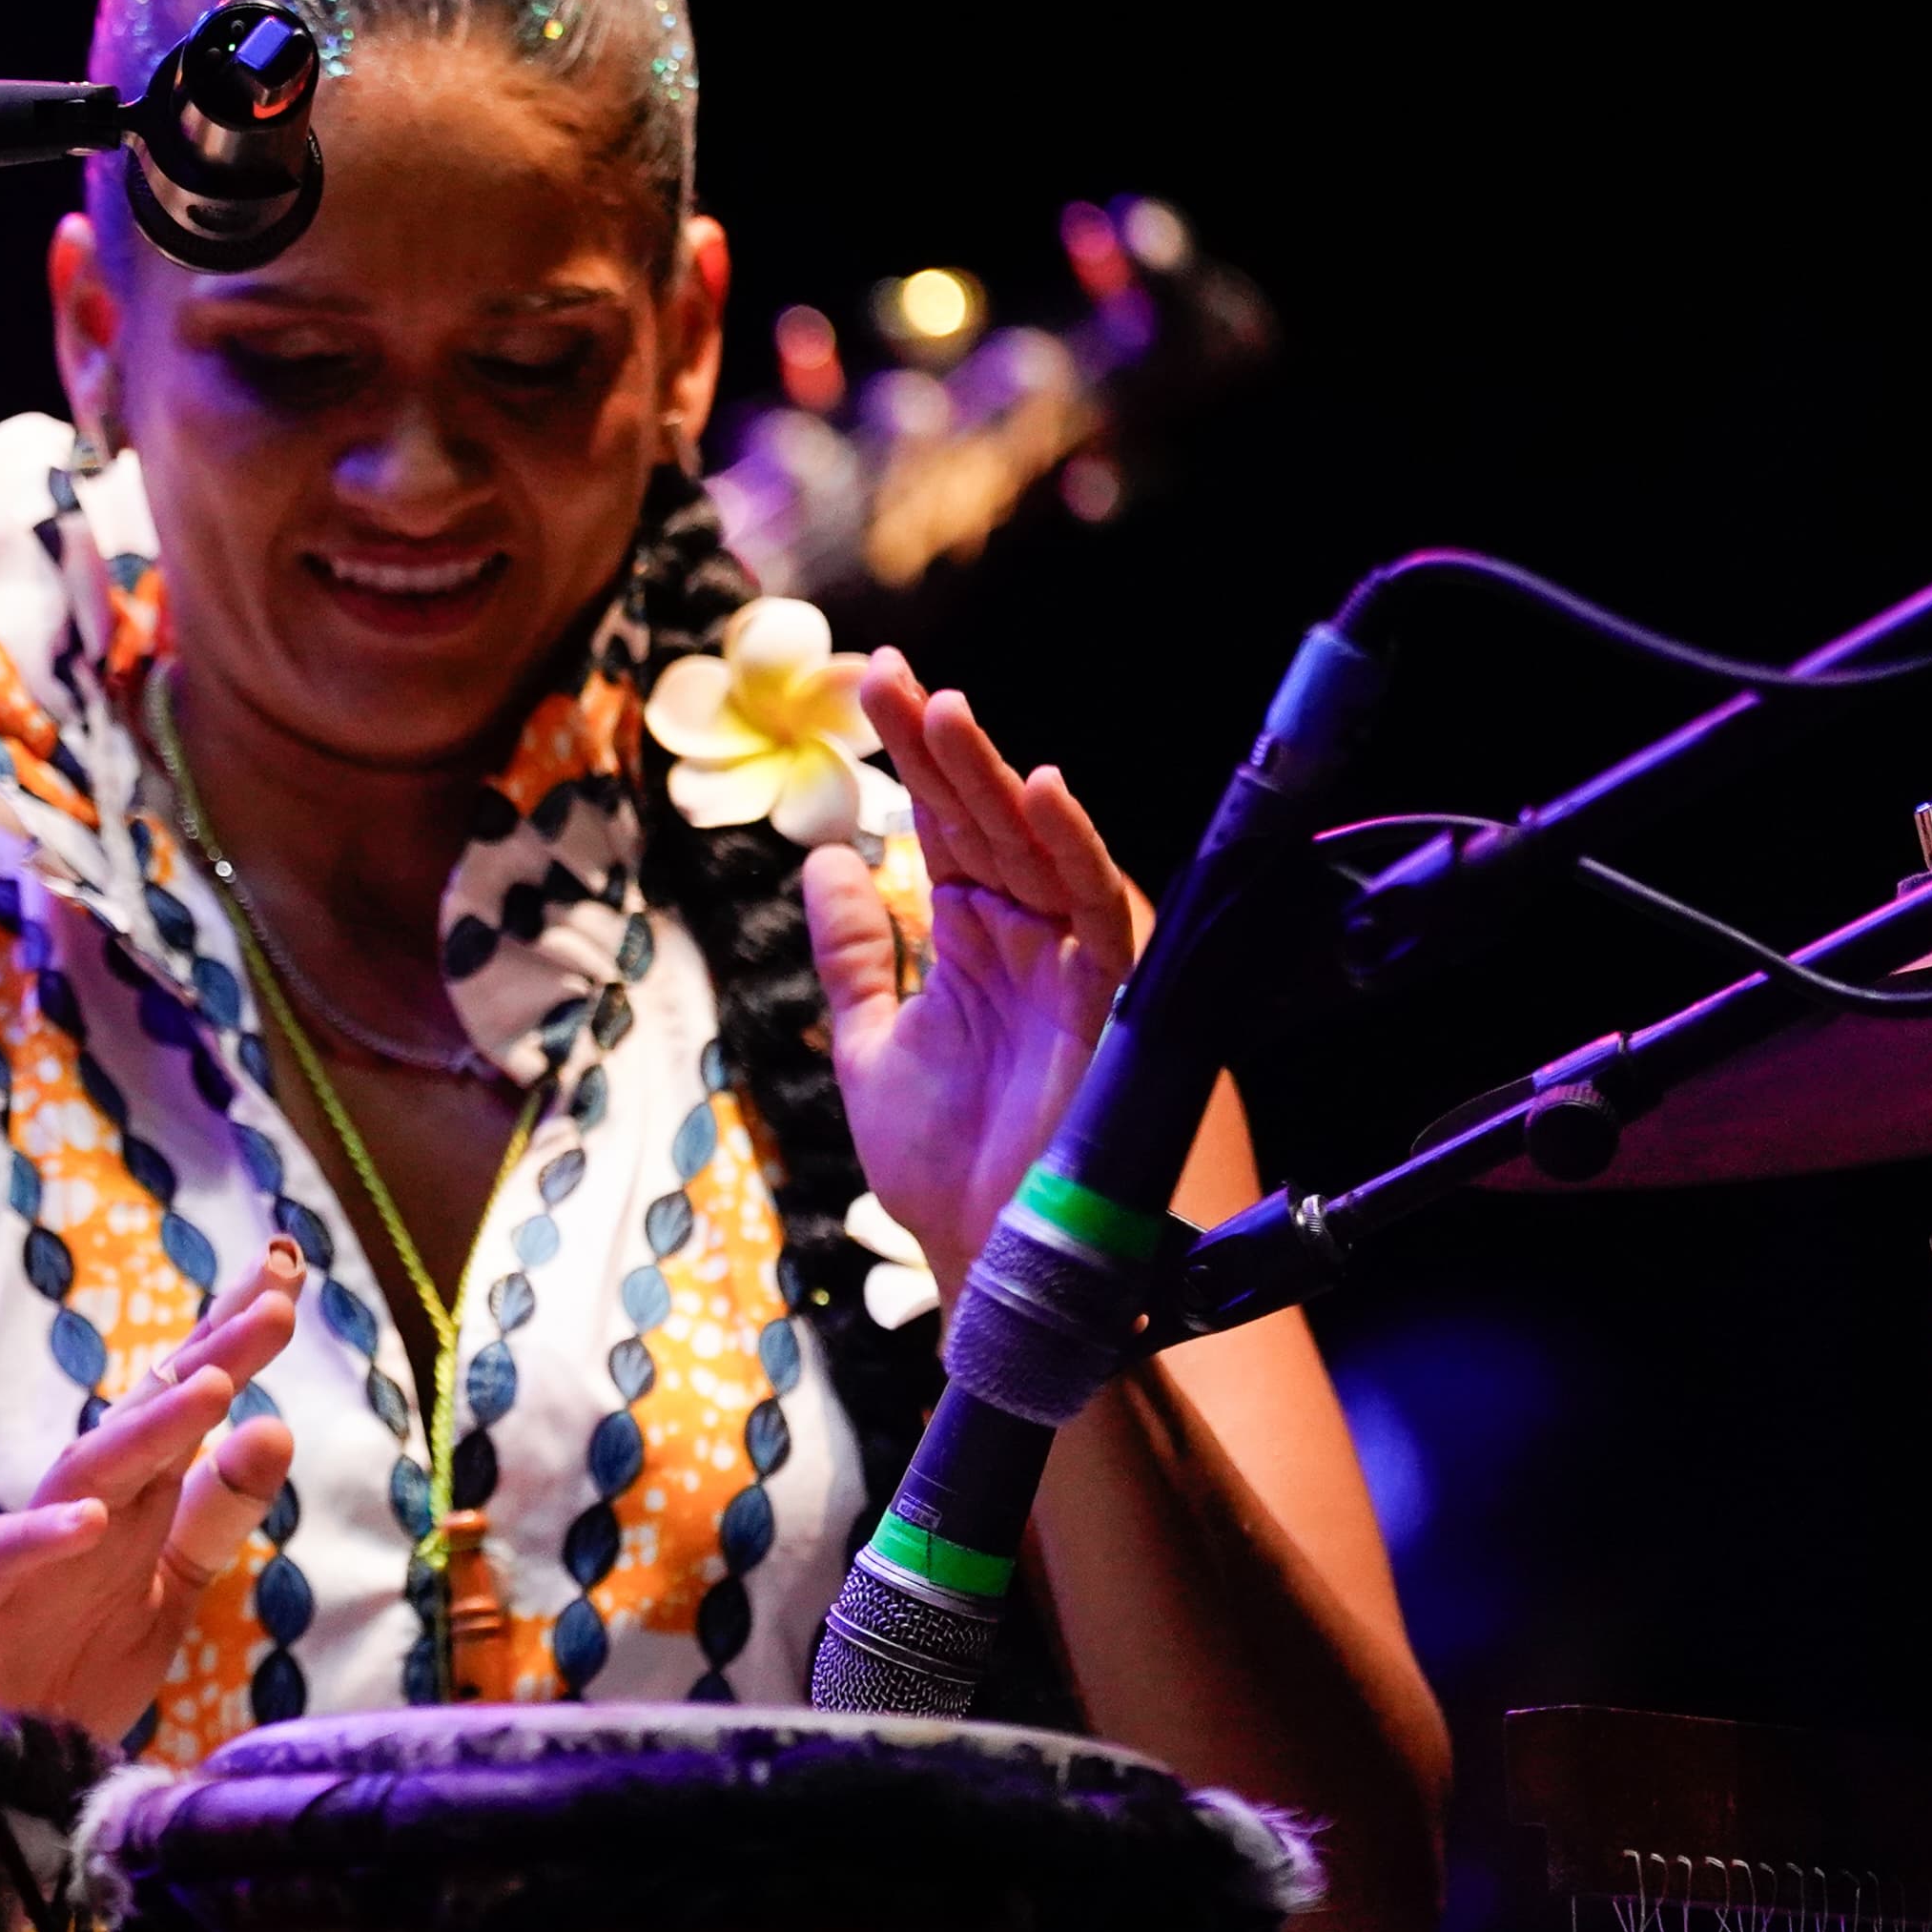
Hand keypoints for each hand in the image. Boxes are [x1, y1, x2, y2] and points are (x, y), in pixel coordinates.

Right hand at [0, 1243, 302, 1741]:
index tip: (284, 1270)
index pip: (183, 1399)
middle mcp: (85, 1506)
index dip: (230, 1337)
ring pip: (88, 1470)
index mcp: (132, 1498)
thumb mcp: (170, 1591)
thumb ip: (216, 1514)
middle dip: (211, 1353)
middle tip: (275, 1299)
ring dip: (148, 1429)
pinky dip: (49, 1534)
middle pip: (148, 1414)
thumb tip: (276, 1423)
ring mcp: (30, 1548)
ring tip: (212, 1386)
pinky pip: (10, 1555)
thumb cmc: (73, 1669)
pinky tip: (95, 1519)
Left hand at [804, 648, 1134, 1282]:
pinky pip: (1097, 910)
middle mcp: (1024, 939)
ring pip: (1036, 847)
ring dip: (994, 777)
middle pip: (982, 819)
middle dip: (937, 746)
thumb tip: (827, 860)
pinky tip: (1037, 792)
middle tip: (885, 673)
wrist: (981, 1258)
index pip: (942, 827)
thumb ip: (855, 953)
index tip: (869, 687)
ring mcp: (1066, 966)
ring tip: (944, 709)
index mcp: (971, 940)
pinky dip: (1071, 850)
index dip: (911, 759)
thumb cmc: (940, 1167)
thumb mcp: (871, 1043)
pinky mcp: (1104, 1002)